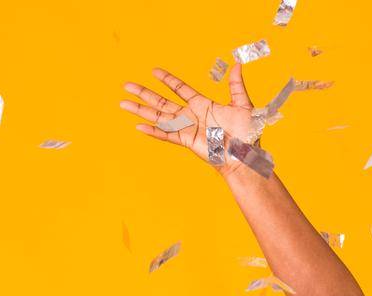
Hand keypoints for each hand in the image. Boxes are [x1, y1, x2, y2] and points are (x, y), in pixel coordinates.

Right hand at [120, 65, 264, 175]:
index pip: (180, 89)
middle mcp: (191, 116)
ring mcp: (187, 128)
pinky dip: (153, 131)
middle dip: (144, 93)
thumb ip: (236, 85)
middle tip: (127, 85)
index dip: (167, 80)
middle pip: (161, 102)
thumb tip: (238, 64)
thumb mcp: (243, 105)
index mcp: (202, 105)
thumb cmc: (247, 134)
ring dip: (140, 109)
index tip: (154, 71)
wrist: (245, 155)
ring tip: (123, 102)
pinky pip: (166, 134)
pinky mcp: (186, 141)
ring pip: (158, 116)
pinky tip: (138, 126)